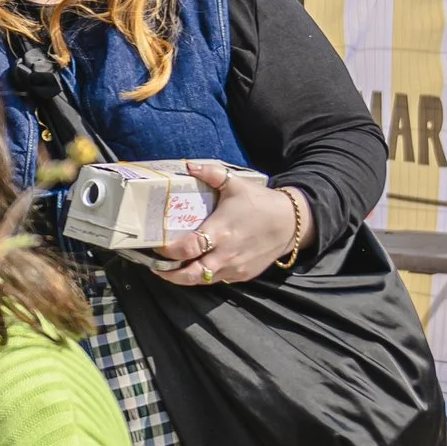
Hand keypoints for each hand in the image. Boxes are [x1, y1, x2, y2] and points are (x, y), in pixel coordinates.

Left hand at [151, 164, 311, 286]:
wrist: (291, 223)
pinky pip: (217, 280)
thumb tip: (188, 164)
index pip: (187, 249)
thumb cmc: (261, 203)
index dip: (167, 252)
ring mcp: (234, 267)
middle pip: (190, 274)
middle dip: (169, 274)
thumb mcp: (236, 184)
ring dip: (184, 278)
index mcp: (220, 231)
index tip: (156, 247)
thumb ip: (211, 173)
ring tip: (169, 270)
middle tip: (155, 267)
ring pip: (202, 281)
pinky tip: (194, 267)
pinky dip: (203, 277)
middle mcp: (225, 254)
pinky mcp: (242, 275)